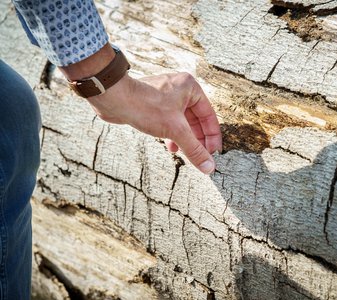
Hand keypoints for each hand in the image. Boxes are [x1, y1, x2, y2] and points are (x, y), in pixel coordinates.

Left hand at [87, 72, 221, 173]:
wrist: (114, 98)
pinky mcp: (154, 103)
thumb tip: (209, 167)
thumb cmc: (145, 106)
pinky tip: (170, 146)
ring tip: (185, 153)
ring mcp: (166, 95)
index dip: (212, 136)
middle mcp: (180, 89)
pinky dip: (172, 133)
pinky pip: (170, 121)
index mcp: (191, 88)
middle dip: (197, 139)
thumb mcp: (176, 131)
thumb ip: (194, 149)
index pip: (209, 116)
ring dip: (184, 138)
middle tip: (201, 156)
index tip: (213, 152)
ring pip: (182, 121)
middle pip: (196, 119)